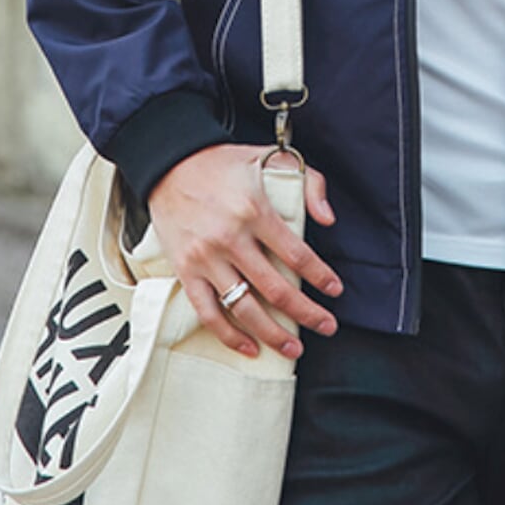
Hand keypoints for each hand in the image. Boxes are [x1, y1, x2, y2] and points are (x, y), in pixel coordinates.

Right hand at [146, 142, 343, 360]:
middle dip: (306, 312)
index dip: (320, 276)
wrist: (169, 163)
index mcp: (254, 210)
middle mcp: (230, 238)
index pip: (296, 254)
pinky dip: (228, 335)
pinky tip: (249, 348)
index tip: (335, 290)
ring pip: (244, 307)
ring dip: (272, 333)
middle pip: (275, 288)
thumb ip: (308, 182)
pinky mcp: (185, 270)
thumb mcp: (271, 156)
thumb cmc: (224, 162)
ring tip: (294, 346)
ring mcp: (206, 258)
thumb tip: (328, 220)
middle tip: (328, 326)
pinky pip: (207, 312)